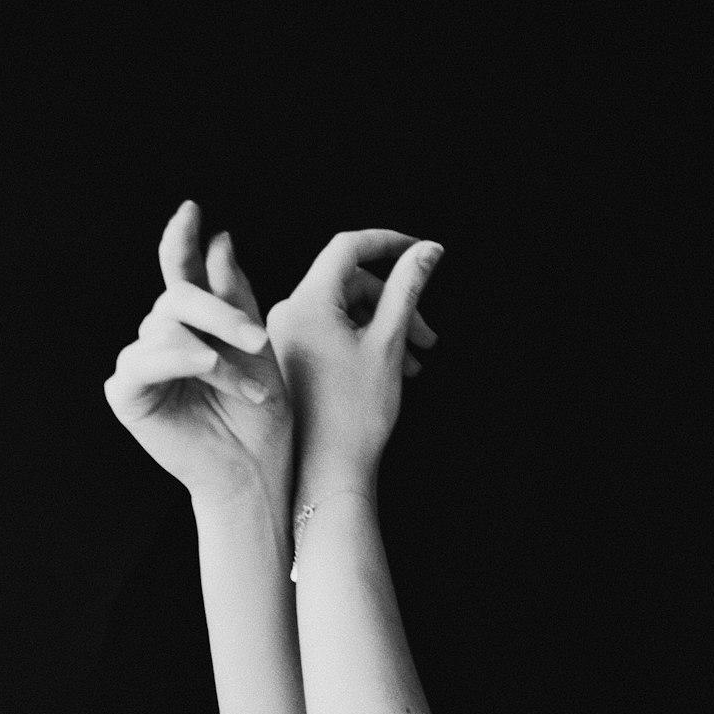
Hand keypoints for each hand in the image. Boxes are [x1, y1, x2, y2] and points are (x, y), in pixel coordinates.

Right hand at [104, 201, 292, 509]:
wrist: (256, 474)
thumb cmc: (263, 420)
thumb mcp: (257, 348)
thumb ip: (234, 296)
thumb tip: (217, 239)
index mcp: (193, 328)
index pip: (179, 273)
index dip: (180, 241)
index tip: (193, 210)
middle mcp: (161, 342)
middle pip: (176, 298)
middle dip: (219, 312)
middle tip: (257, 339)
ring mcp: (141, 367)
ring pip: (164, 327)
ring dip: (214, 352)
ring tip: (250, 385)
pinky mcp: (127, 395)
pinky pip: (143, 360)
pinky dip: (179, 359)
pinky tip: (207, 365)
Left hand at [264, 228, 442, 499]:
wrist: (328, 471)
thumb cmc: (356, 413)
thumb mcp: (388, 343)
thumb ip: (407, 290)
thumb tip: (428, 251)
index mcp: (306, 303)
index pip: (348, 248)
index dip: (390, 243)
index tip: (422, 252)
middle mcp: (287, 313)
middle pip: (350, 284)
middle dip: (395, 303)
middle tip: (428, 337)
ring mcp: (285, 337)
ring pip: (344, 312)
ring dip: (385, 328)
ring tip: (414, 361)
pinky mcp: (289, 358)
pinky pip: (330, 333)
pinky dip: (363, 342)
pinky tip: (389, 369)